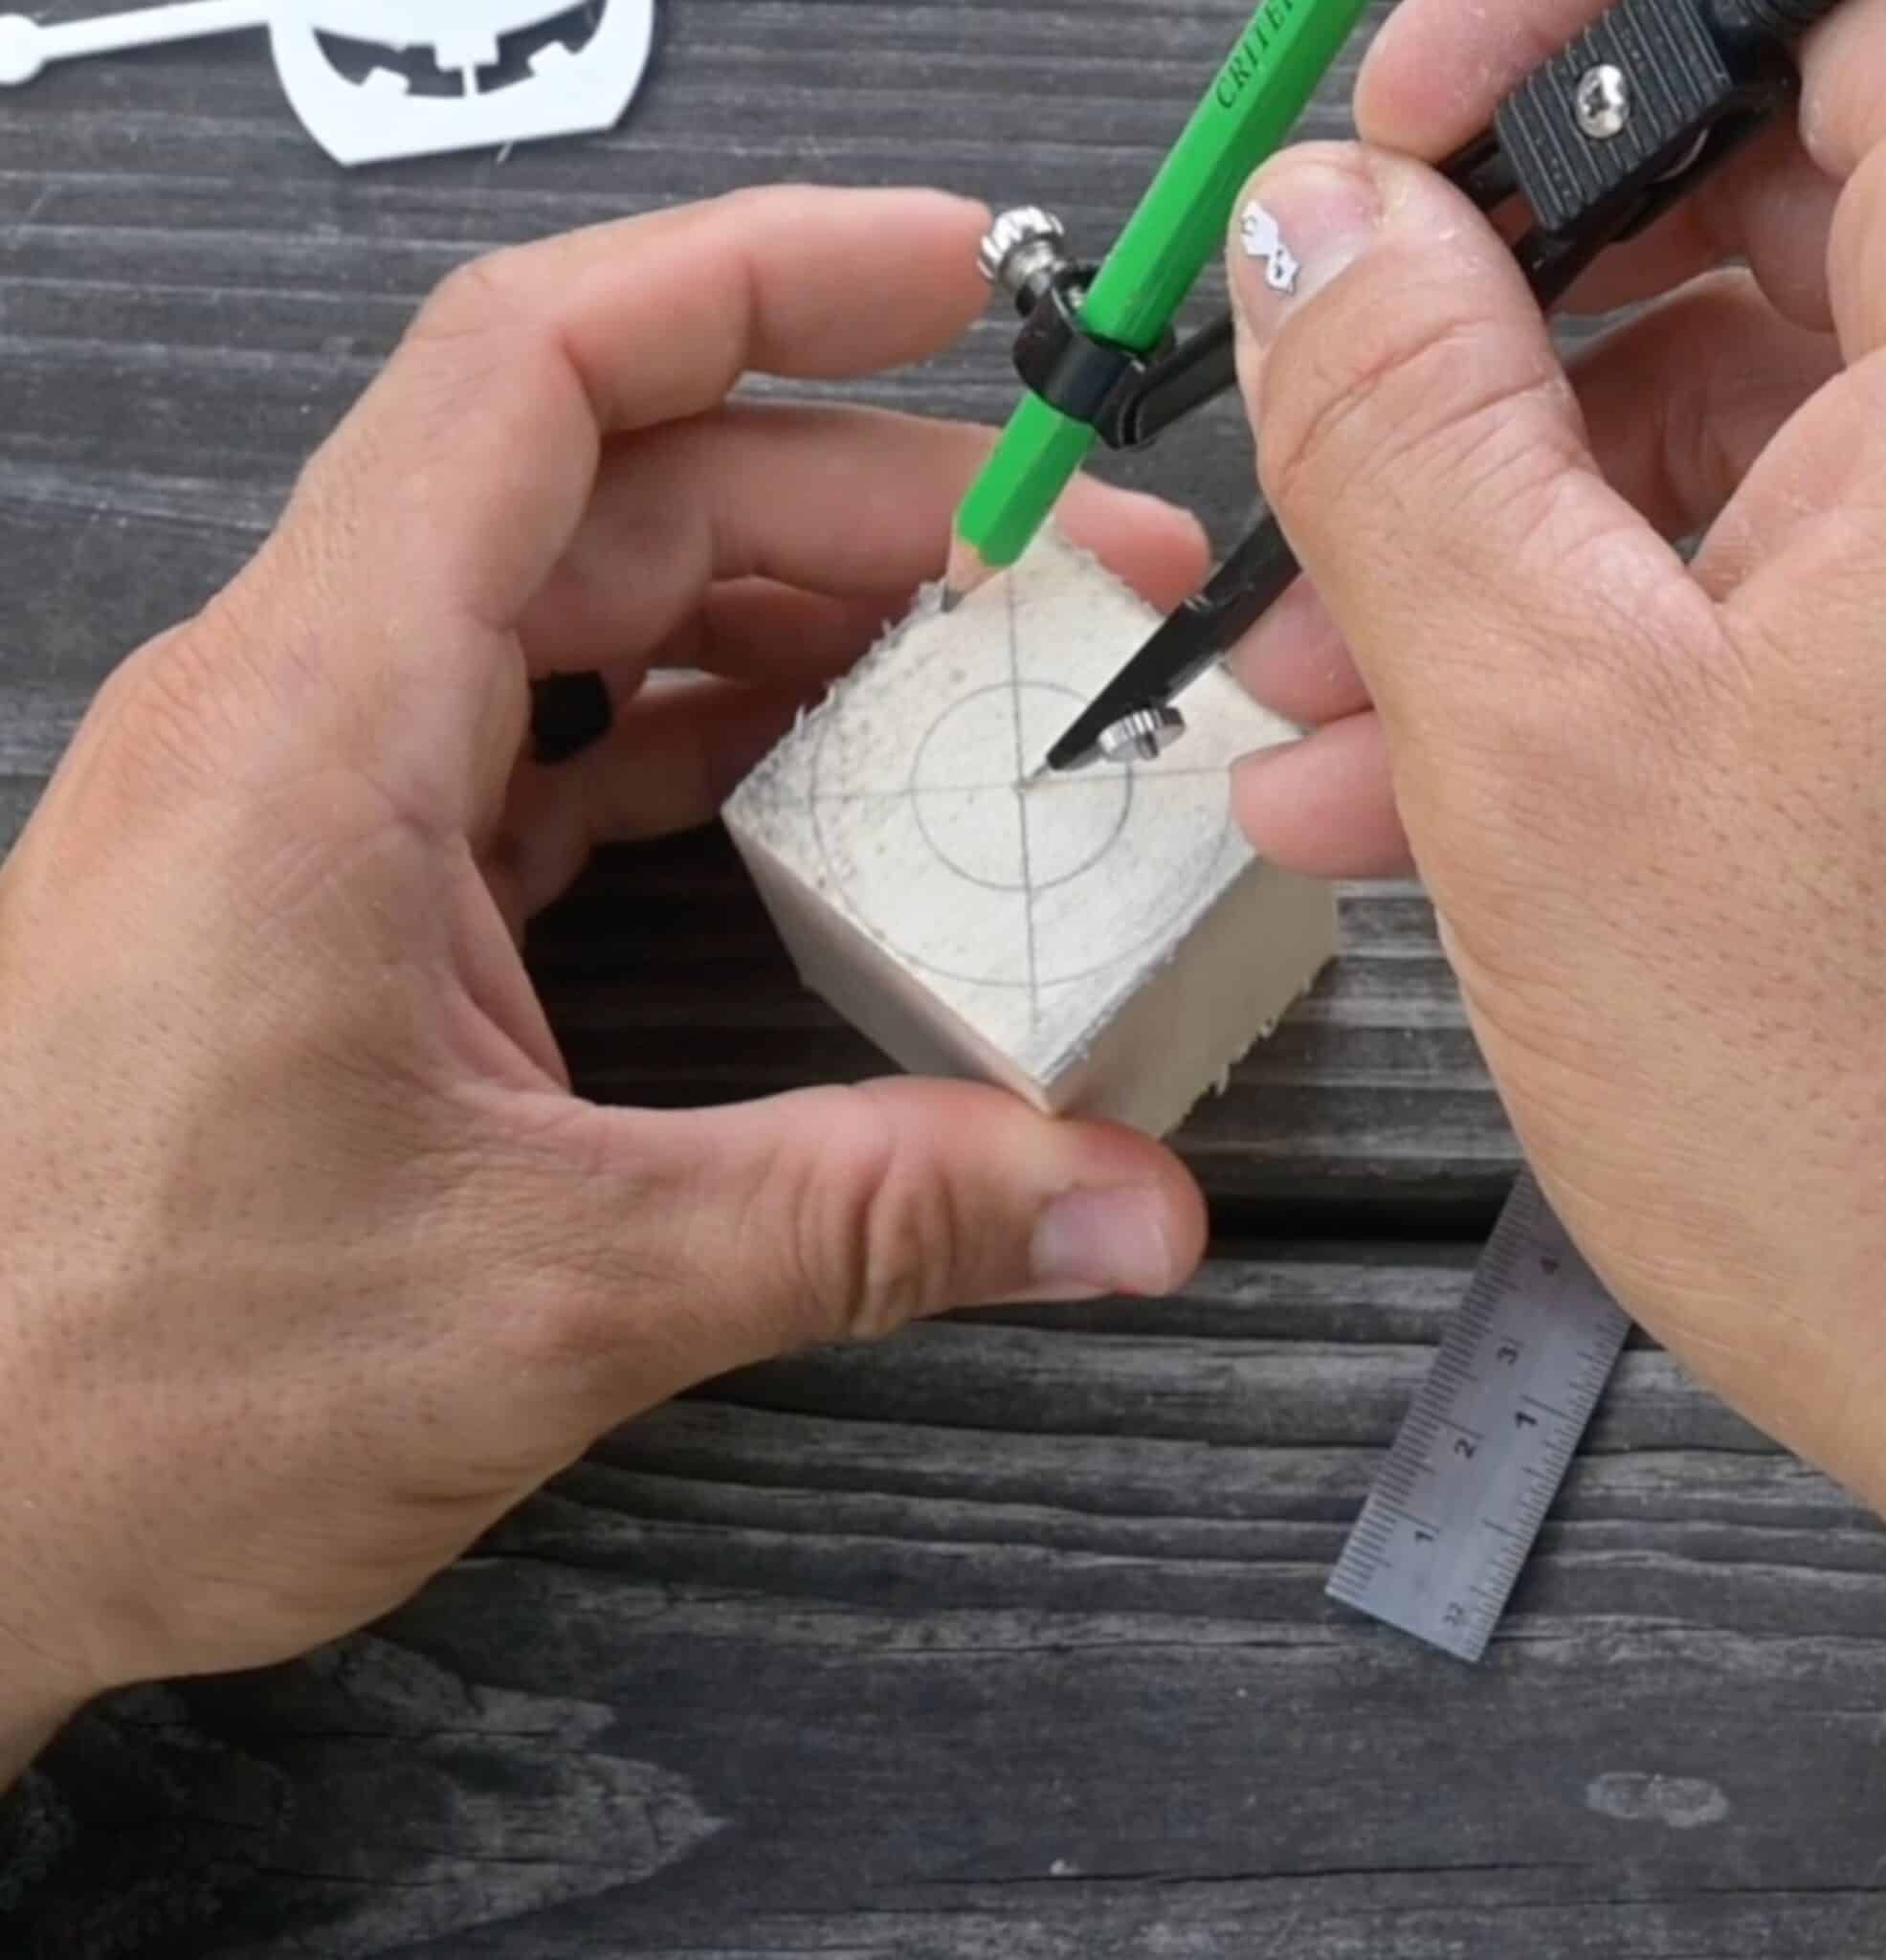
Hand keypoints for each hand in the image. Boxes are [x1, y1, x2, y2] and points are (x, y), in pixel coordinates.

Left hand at [0, 186, 1209, 1759]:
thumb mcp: (548, 1296)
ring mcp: (304, 796)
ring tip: (965, 669)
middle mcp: (295, 718)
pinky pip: (532, 732)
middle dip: (861, 494)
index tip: (955, 277)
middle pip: (612, 490)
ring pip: (574, 602)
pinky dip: (688, 729)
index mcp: (317, 733)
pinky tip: (804, 785)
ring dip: (780, 609)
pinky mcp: (322, 885)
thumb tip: (1112, 1200)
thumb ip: (861, 1221)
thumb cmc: (116, 1391)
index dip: (765, 280)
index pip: (544, 375)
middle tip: (1062, 569)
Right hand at [1225, 0, 1885, 1588]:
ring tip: (1302, 674)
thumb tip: (1312, 231)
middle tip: (1307, 434)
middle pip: (1745, 218)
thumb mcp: (1545, 739)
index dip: (1585, 28)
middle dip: (1477, 337)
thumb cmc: (1868, 1122)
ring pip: (1705, 433)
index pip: (1842, 9)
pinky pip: (1721, 590)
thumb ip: (1406, 442)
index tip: (1400, 135)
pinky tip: (1385, 772)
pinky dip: (1546, 654)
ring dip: (1467, 539)